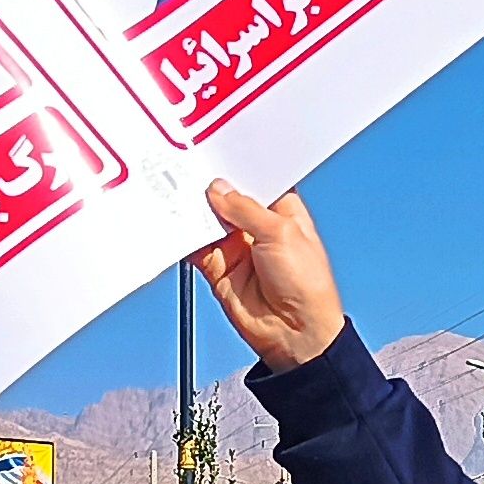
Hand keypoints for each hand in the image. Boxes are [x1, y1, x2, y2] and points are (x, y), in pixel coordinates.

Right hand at [194, 181, 347, 372]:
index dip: (239, 167)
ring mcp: (237, 247)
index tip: (218, 150)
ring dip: (194, 208)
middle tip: (192, 166)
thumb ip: (246, 209)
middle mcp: (258, 226)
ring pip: (207, 219)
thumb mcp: (282, 233)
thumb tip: (218, 189)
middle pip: (227, 197)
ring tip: (178, 188)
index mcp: (283, 211)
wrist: (295, 333)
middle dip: (211, 185)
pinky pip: (195, 246)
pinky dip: (184, 235)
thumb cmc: (308, 285)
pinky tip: (175, 220)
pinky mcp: (218, 268)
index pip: (257, 180)